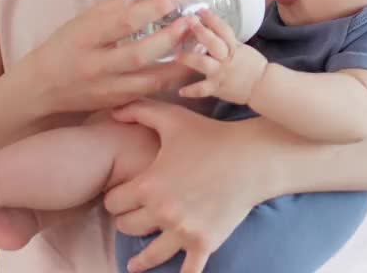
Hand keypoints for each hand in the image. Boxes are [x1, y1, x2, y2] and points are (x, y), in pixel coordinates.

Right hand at [25, 0, 196, 114]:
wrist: (42, 87)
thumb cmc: (65, 45)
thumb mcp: (85, 20)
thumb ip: (118, 5)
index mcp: (85, 37)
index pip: (123, 21)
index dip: (153, 7)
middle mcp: (96, 66)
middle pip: (139, 55)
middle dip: (170, 38)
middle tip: (191, 21)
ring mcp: (107, 89)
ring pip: (150, 81)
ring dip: (179, 64)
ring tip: (199, 46)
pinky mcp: (116, 103)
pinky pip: (149, 93)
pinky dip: (171, 81)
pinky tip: (187, 67)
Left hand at [104, 100, 273, 272]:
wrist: (253, 158)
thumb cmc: (211, 136)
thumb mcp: (173, 118)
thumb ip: (139, 111)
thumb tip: (113, 110)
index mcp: (149, 185)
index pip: (113, 202)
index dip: (114, 197)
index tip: (121, 195)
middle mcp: (162, 212)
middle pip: (126, 228)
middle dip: (127, 221)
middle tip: (133, 217)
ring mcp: (184, 231)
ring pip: (148, 256)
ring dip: (140, 257)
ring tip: (134, 264)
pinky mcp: (205, 242)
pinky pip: (188, 270)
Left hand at [176, 11, 266, 104]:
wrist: (261, 86)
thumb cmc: (251, 65)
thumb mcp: (242, 48)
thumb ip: (226, 40)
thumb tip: (211, 29)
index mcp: (233, 46)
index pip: (223, 29)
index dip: (212, 19)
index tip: (201, 10)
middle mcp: (226, 58)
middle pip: (213, 43)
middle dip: (201, 31)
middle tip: (188, 21)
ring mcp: (221, 73)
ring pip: (204, 64)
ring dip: (189, 58)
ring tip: (176, 55)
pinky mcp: (217, 87)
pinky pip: (202, 89)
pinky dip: (192, 91)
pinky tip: (180, 91)